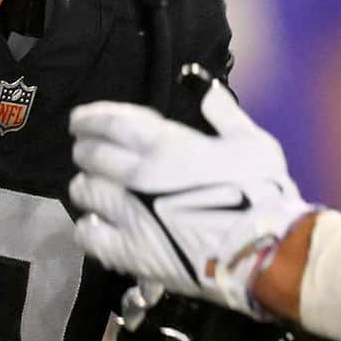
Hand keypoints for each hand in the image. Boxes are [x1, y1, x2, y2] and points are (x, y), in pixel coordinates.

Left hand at [70, 79, 315, 314]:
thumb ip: (224, 113)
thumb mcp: (252, 142)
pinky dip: (86, 226)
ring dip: (86, 185)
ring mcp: (130, 215)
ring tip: (92, 186)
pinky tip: (94, 223)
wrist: (261, 251)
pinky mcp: (130, 252)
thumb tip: (206, 88)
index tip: (79, 120)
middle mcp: (139, 176)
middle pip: (93, 155)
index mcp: (166, 146)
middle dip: (86, 149)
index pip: (113, 123)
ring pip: (86, 192)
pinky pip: (89, 235)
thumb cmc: (260, 194)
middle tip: (85, 150)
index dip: (91, 118)